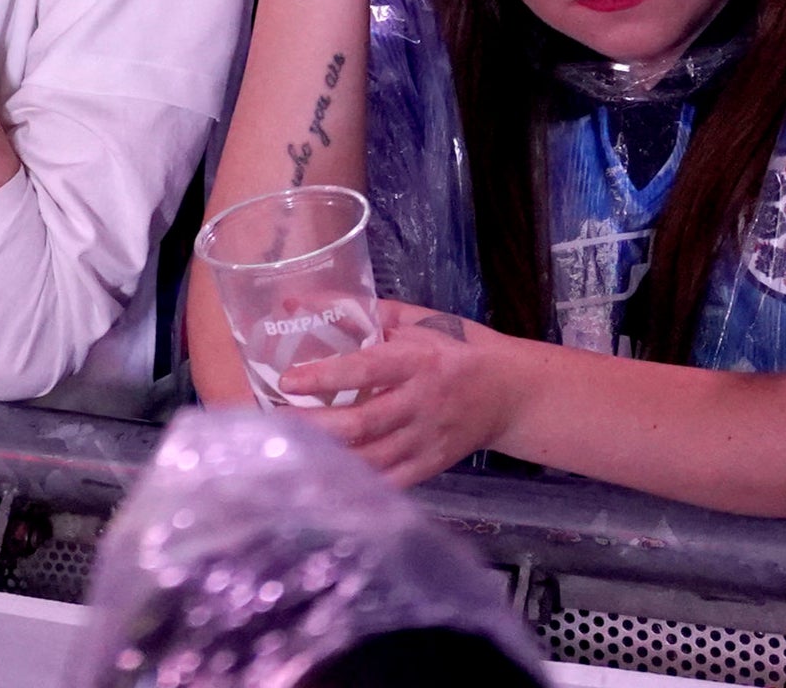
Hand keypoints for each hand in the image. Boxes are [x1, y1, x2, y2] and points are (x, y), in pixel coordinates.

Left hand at [285, 301, 520, 485]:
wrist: (511, 394)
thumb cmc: (455, 347)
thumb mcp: (416, 319)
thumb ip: (359, 310)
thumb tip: (296, 300)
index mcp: (418, 361)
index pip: (367, 370)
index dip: (326, 377)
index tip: (288, 380)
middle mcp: (422, 404)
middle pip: (364, 422)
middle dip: (315, 425)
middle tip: (273, 423)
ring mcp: (428, 440)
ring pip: (373, 457)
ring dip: (329, 458)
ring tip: (289, 452)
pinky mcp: (432, 465)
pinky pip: (391, 481)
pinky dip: (358, 485)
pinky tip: (324, 482)